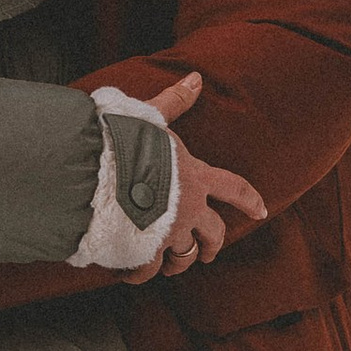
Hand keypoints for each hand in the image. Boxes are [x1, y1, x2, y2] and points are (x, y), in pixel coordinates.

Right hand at [110, 71, 266, 283]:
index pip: (233, 189)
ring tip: (166, 265)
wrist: (89, 170)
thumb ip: (174, 102)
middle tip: (205, 253)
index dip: (249, 201)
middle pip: (214, 235)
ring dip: (177, 263)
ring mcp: (168, 234)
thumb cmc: (120, 140)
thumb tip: (195, 78)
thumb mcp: (150, 116)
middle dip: (211, 246)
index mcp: (195, 176)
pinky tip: (132, 269)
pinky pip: (148, 271)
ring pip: (184, 258)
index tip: (261, 212)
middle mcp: (188, 209)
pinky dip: (140, 272)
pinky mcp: (144, 252)